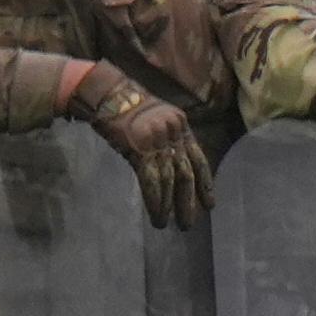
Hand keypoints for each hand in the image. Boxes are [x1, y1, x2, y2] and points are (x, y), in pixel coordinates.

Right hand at [67, 67, 212, 227]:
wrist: (106, 92)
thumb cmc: (128, 106)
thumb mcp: (158, 119)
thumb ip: (168, 140)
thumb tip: (174, 167)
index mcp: (182, 126)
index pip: (199, 159)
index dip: (205, 184)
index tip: (210, 204)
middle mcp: (174, 133)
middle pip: (186, 173)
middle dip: (189, 201)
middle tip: (189, 223)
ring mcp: (158, 141)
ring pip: (169, 180)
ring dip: (169, 206)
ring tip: (169, 223)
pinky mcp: (139, 149)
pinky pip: (151, 180)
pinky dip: (155, 200)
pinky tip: (156, 214)